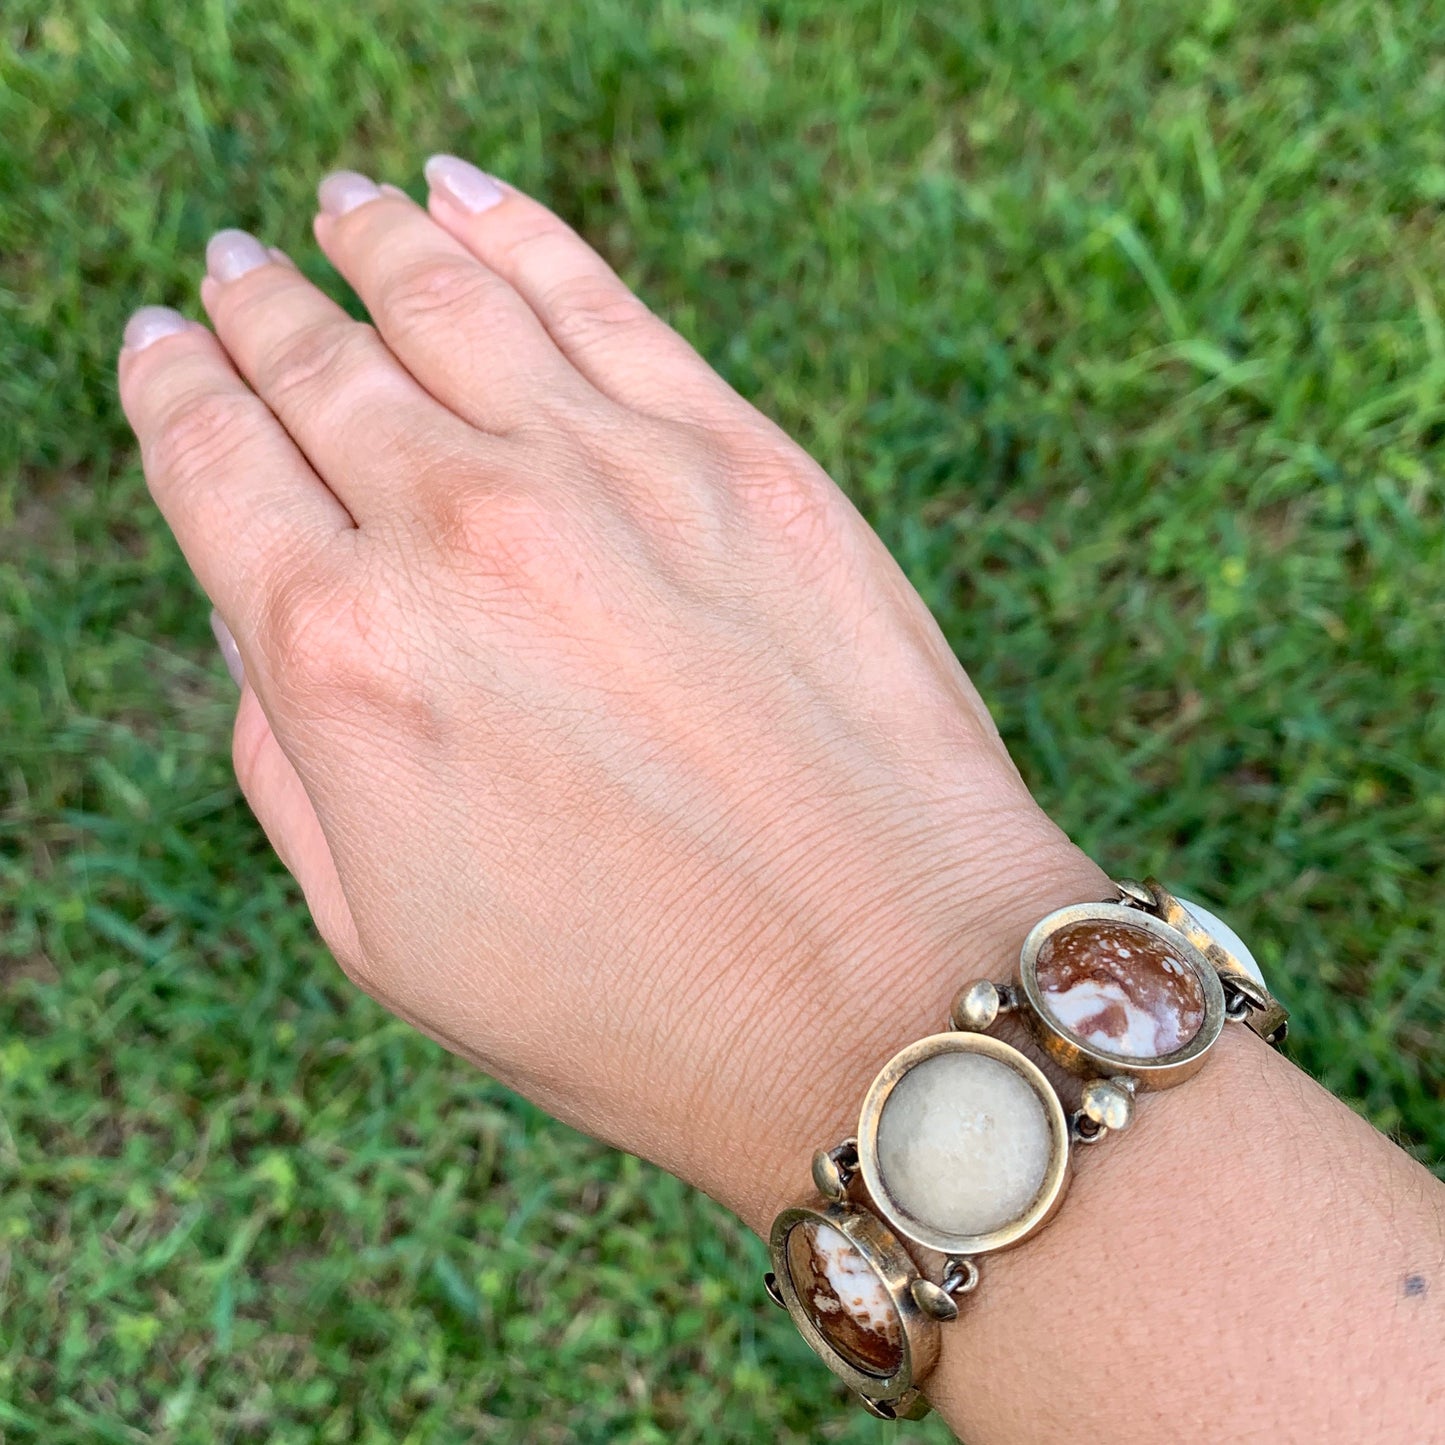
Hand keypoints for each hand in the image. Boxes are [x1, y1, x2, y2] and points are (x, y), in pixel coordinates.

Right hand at [118, 158, 1103, 1229]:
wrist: (880, 992)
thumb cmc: (632, 1001)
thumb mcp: (387, 934)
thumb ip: (290, 758)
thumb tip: (256, 615)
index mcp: (345, 660)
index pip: (212, 467)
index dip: (172, 393)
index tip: (161, 351)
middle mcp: (458, 537)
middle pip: (319, 371)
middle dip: (261, 311)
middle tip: (239, 271)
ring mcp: (610, 477)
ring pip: (446, 301)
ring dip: (374, 239)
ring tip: (340, 207)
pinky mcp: (742, 457)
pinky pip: (595, 298)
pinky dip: (514, 230)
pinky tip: (464, 195)